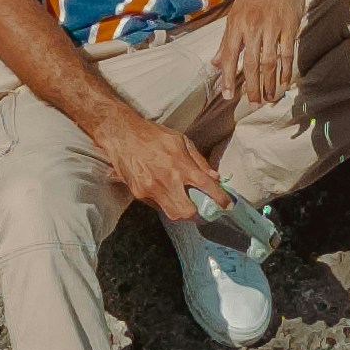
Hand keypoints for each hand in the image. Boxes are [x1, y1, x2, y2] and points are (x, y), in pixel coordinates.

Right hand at [87, 91, 213, 217]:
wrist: (122, 135)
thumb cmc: (153, 135)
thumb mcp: (181, 140)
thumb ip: (199, 160)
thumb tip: (214, 177)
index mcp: (181, 164)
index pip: (207, 186)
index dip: (220, 199)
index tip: (227, 205)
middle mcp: (167, 179)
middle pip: (187, 212)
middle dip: (197, 214)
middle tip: (200, 207)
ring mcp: (152, 189)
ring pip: (172, 214)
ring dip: (181, 210)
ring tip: (182, 200)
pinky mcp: (139, 193)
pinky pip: (157, 206)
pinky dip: (164, 202)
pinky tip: (163, 190)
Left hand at [193, 0, 314, 149]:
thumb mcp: (235, 12)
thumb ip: (226, 40)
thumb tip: (216, 64)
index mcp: (237, 23)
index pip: (231, 56)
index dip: (229, 78)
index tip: (227, 96)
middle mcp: (254, 26)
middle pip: (252, 64)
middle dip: (251, 87)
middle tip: (252, 104)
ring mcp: (273, 27)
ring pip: (270, 63)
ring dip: (269, 84)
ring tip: (268, 99)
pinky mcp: (290, 27)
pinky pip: (287, 55)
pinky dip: (285, 72)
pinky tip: (283, 85)